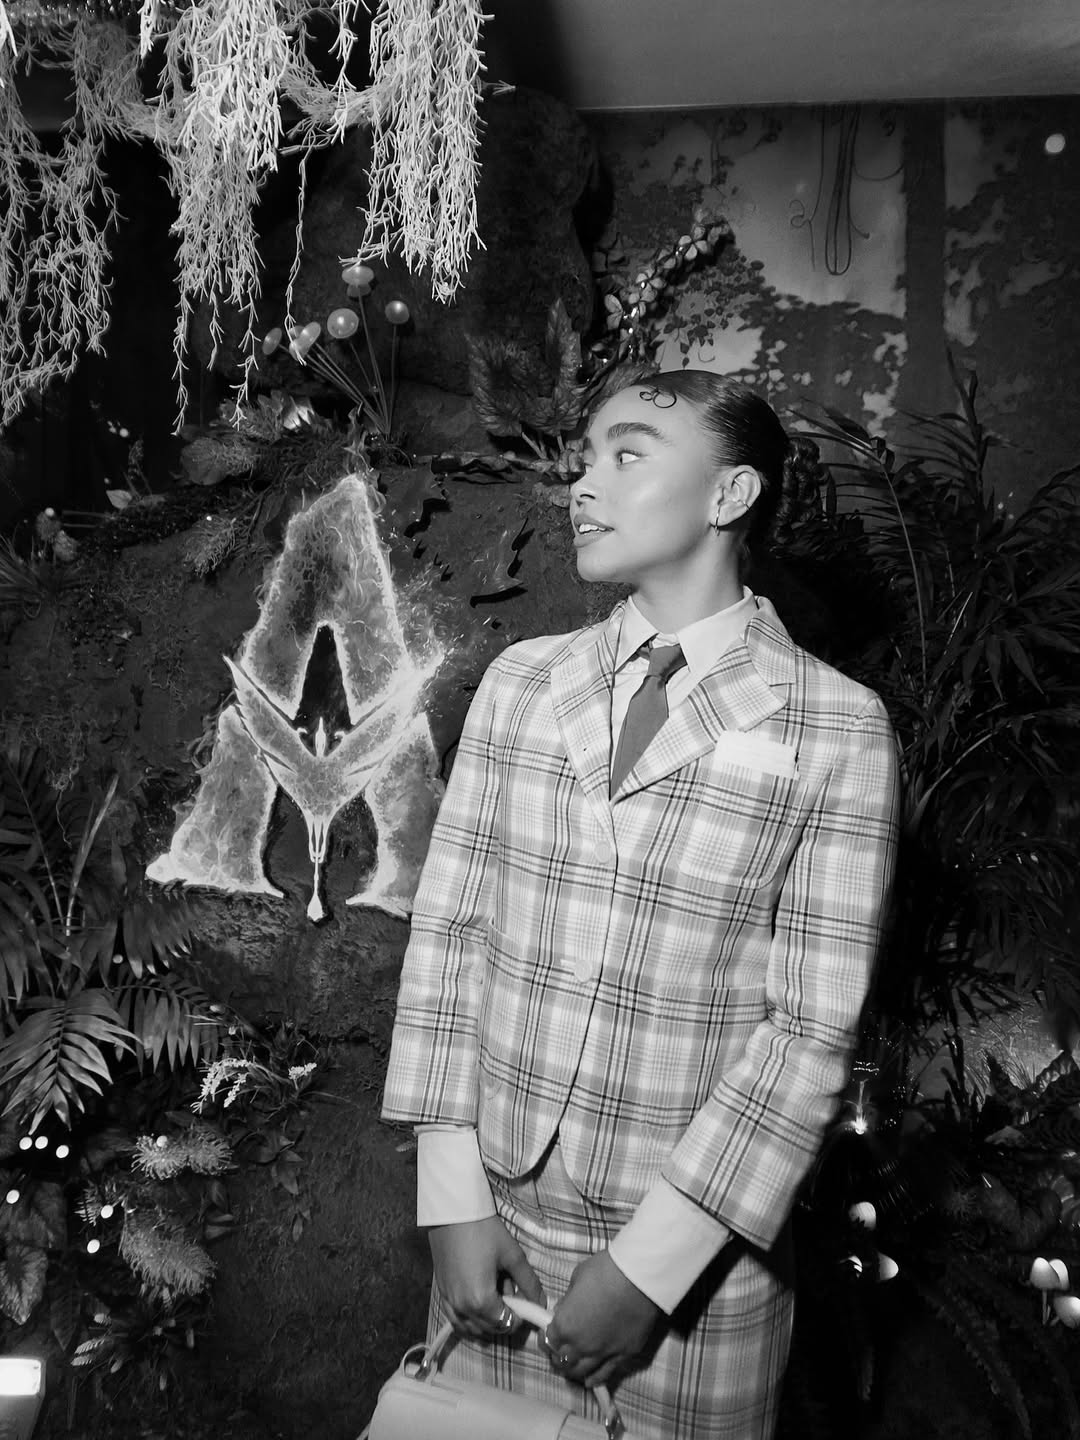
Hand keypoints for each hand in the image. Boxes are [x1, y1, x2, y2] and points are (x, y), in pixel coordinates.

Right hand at [428, 1216, 545, 1339]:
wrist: (454, 1212)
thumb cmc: (485, 1230)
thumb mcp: (512, 1255)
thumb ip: (529, 1283)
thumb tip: (541, 1302)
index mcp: (481, 1300)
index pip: (507, 1324)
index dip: (520, 1315)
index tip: (525, 1297)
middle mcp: (463, 1308)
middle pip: (490, 1328)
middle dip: (505, 1315)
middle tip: (510, 1288)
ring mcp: (449, 1302)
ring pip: (472, 1328)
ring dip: (488, 1320)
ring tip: (496, 1291)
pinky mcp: (441, 1294)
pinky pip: (457, 1320)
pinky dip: (470, 1320)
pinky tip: (479, 1302)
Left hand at [544, 1249, 660, 1389]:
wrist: (638, 1278)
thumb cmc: (605, 1271)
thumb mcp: (577, 1278)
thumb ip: (569, 1299)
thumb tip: (566, 1308)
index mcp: (564, 1325)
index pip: (549, 1341)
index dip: (547, 1337)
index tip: (549, 1333)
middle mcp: (580, 1345)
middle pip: (563, 1361)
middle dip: (558, 1356)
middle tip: (560, 1350)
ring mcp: (603, 1354)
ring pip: (582, 1372)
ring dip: (574, 1370)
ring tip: (573, 1365)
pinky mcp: (624, 1355)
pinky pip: (605, 1374)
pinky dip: (595, 1379)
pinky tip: (590, 1380)